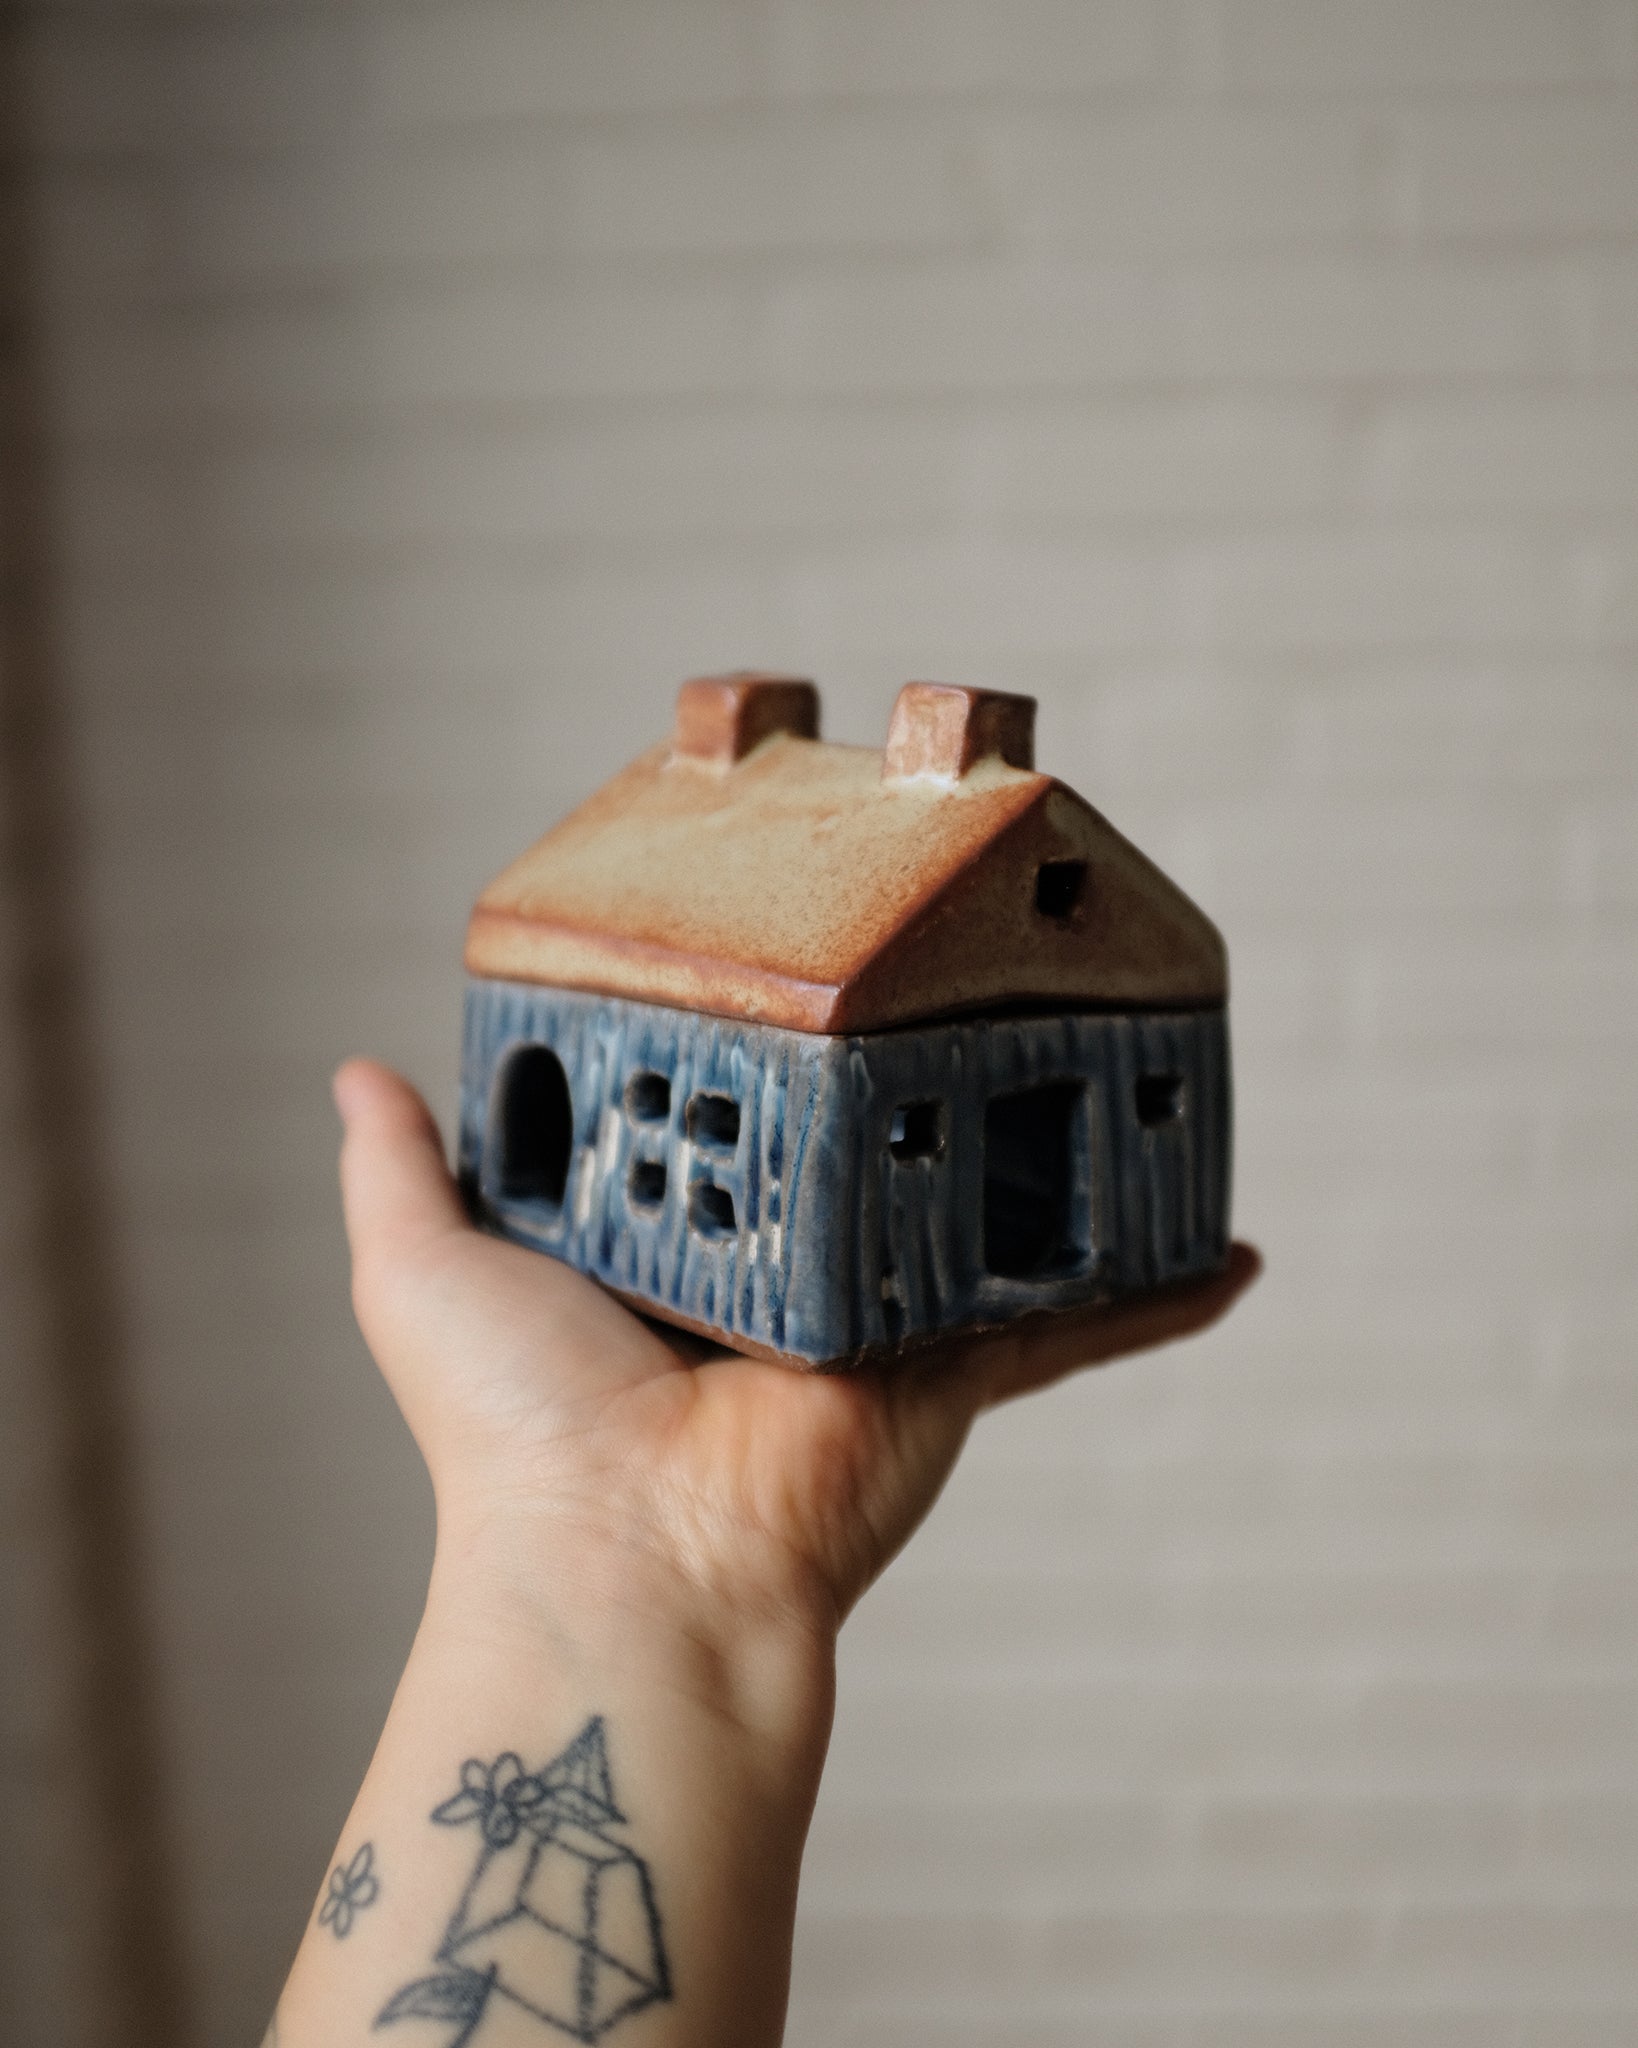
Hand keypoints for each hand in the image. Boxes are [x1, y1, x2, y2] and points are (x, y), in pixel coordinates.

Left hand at [334, 1058, 1258, 1655]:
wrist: (627, 1565)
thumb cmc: (515, 1425)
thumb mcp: (426, 1266)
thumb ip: (398, 1167)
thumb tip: (361, 1071)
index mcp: (679, 1236)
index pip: (735, 1113)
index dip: (768, 1040)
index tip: (816, 962)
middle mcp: (787, 1268)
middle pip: (876, 1148)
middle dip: (933, 1075)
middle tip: (996, 975)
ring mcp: (883, 1313)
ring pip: (991, 1213)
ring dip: (1062, 1155)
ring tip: (1133, 1069)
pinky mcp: (955, 1363)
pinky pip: (1078, 1319)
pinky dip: (1159, 1295)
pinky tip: (1231, 1251)